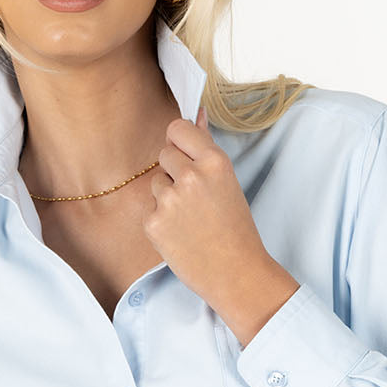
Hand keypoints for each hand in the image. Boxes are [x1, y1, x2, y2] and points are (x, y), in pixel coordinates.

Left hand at [145, 104, 298, 340]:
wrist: (236, 272)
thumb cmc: (236, 228)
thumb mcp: (228, 182)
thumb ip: (206, 149)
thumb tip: (196, 114)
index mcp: (214, 161)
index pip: (177, 128)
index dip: (179, 141)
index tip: (185, 154)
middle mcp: (191, 175)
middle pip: (164, 153)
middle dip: (174, 170)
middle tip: (195, 197)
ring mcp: (170, 199)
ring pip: (156, 182)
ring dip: (167, 196)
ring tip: (191, 219)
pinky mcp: (154, 222)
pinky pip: (150, 209)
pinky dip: (161, 221)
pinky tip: (181, 234)